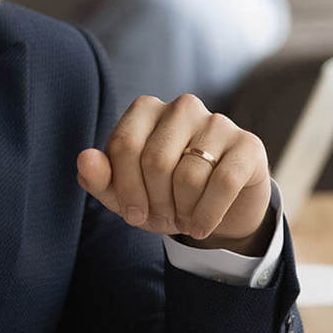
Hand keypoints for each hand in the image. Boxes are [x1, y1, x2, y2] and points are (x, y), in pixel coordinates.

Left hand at [77, 94, 272, 254]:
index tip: (132, 214)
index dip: (125, 190)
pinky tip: (202, 225)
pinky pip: (223, 183)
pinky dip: (207, 214)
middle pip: (155, 160)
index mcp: (146, 109)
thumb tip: (85, 158)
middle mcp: (182, 107)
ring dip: (182, 212)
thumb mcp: (126, 194)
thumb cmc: (163, 195)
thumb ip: (99, 178)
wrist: (217, 208)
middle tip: (161, 220)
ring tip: (184, 220)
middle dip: (155, 203)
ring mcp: (218, 122)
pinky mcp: (247, 144)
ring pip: (189, 175)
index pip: (124, 145)